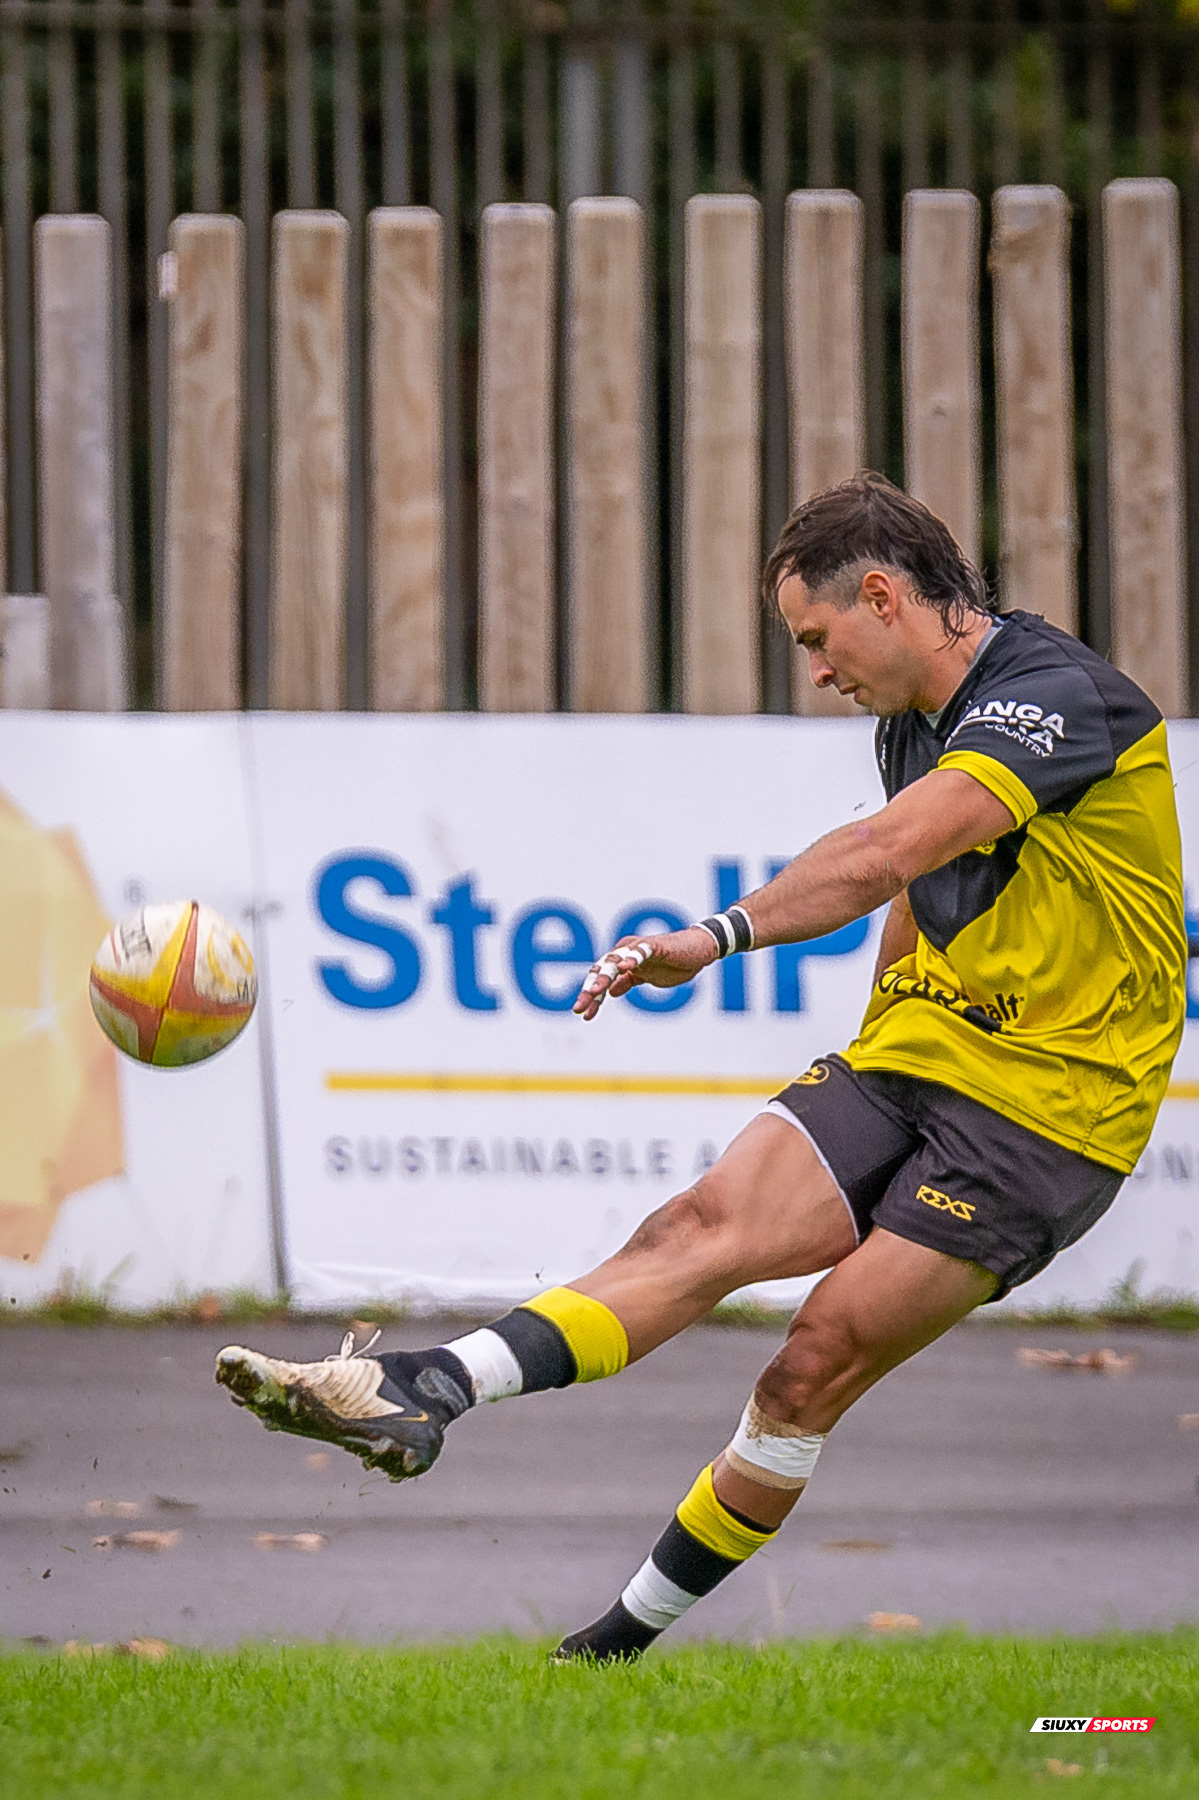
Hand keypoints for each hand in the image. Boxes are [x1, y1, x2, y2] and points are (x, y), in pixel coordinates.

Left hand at [572, 927, 719, 1020]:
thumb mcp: (646, 977)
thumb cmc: (673, 962)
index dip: (591, 996)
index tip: (583, 1015)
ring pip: (615, 961)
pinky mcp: (656, 945)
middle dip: (590, 990)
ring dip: (604, 976)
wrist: (698, 949)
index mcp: (622, 961)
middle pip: (602, 971)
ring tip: (595, 990)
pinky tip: (624, 967)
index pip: (600, 979)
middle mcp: (625, 952)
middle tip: (580, 1008)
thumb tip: (611, 992)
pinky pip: (641, 951)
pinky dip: (632, 958)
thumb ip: (628, 981)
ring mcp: (639, 948)